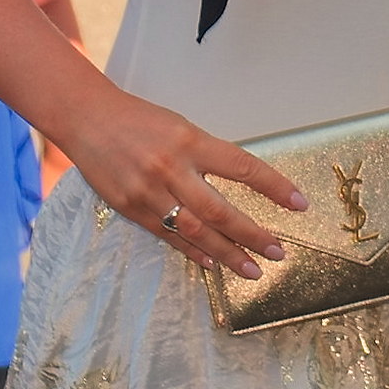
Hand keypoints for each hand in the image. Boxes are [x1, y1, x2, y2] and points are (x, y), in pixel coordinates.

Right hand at [59, 87, 308, 279]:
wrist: (89, 120)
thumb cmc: (140, 119)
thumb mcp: (182, 127)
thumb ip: (206, 155)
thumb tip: (236, 184)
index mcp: (191, 142)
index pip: (243, 168)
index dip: (274, 188)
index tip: (299, 204)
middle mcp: (172, 170)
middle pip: (221, 211)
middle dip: (253, 235)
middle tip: (278, 252)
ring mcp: (150, 194)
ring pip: (196, 232)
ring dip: (226, 254)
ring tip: (251, 269)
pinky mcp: (131, 210)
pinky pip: (167, 236)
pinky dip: (192, 252)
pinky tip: (211, 264)